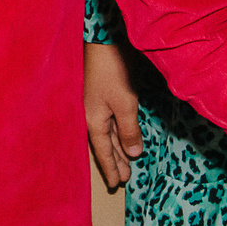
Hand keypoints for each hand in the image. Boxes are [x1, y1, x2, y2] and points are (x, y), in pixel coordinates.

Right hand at [84, 41, 143, 189]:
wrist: (103, 40)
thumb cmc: (112, 72)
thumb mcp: (124, 103)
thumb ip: (129, 129)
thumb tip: (134, 154)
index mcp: (94, 121)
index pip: (104, 152)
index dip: (112, 168)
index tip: (117, 185)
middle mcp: (93, 115)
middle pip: (105, 145)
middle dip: (115, 161)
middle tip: (123, 180)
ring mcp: (97, 105)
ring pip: (109, 133)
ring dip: (118, 148)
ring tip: (126, 163)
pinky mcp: (104, 94)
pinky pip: (111, 121)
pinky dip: (118, 133)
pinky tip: (123, 136)